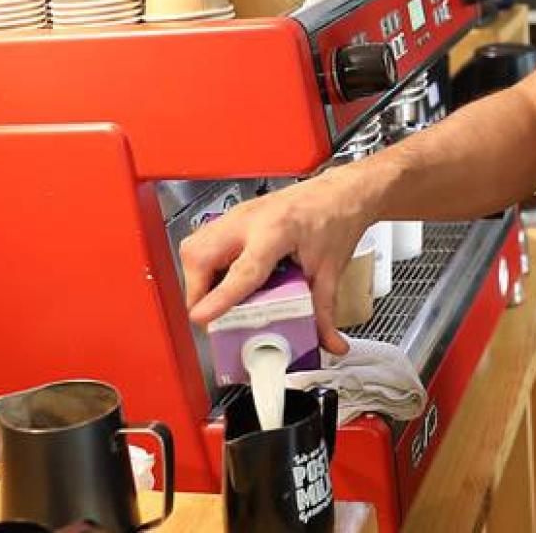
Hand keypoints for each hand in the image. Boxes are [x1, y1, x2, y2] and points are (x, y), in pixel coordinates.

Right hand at [178, 168, 378, 354]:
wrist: (341, 191)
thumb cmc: (334, 218)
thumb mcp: (330, 271)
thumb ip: (324, 312)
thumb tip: (328, 344)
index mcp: (278, 230)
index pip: (242, 270)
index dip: (220, 298)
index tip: (204, 318)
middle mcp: (250, 219)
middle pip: (201, 254)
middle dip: (197, 291)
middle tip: (211, 316)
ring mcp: (237, 215)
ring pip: (194, 247)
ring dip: (197, 279)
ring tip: (215, 301)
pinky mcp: (232, 217)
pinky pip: (202, 241)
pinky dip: (204, 266)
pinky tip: (222, 280)